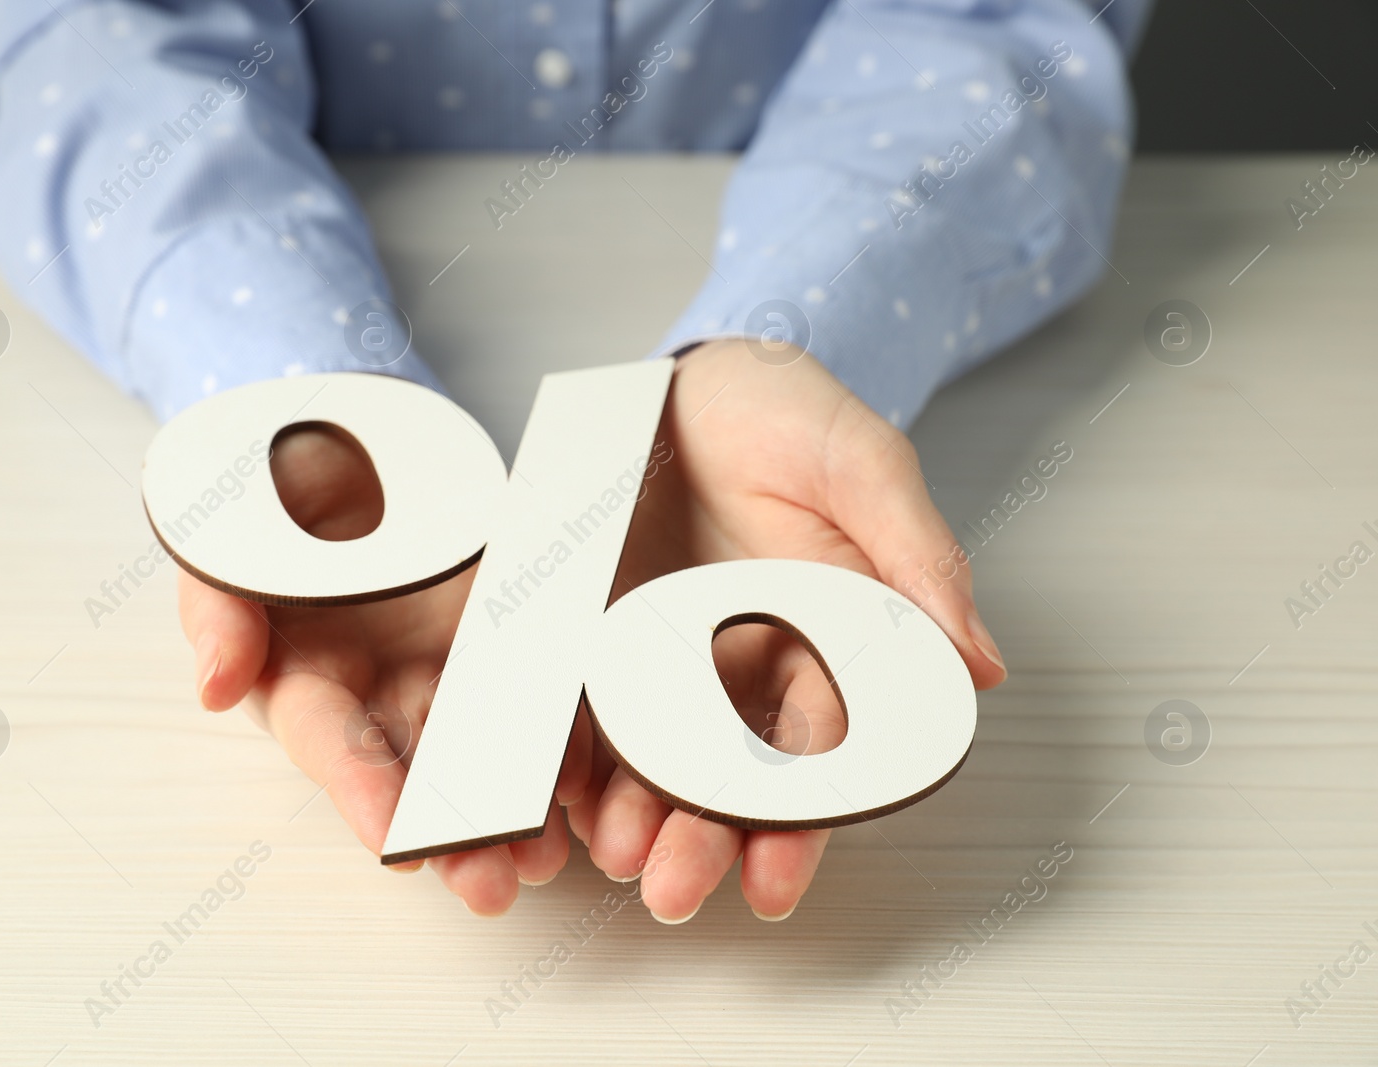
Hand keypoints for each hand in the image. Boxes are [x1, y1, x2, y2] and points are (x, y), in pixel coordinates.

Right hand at [177, 424, 568, 915]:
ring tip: (549, 857)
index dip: (362, 792)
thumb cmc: (281, 496)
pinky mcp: (508, 646)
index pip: (334, 746)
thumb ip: (220, 608)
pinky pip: (542, 702)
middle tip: (490, 886)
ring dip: (518, 813)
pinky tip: (592, 783)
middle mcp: (383, 693)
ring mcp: (452, 672)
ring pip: (486, 757)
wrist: (356, 444)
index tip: (395, 842)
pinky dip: (566, 744)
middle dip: (454, 837)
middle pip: (419, 778)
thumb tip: (216, 687)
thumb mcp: (230, 536)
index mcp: (310, 681)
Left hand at [562, 339, 1006, 921]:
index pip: (817, 757)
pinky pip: (580, 707)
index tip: (773, 882)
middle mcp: (740, 667)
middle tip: (672, 891)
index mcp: (820, 646)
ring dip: (635, 816)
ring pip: (651, 757)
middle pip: (727, 776)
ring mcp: (663, 656)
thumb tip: (979, 666)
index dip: (800, 824)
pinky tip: (556, 800)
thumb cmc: (789, 415)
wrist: (690, 374)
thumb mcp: (864, 467)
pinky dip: (570, 758)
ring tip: (613, 854)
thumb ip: (917, 558)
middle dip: (704, 840)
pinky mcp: (595, 635)